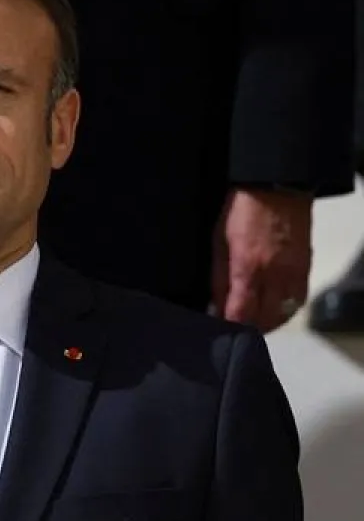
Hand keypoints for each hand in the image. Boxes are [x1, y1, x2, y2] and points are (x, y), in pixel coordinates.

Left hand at [210, 186, 313, 331]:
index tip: (219, 332)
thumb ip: (219, 280)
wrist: (278, 187)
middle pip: (264, 319)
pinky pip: (298, 301)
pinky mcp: (305, 267)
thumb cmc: (240, 212)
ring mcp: (293, 272)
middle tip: (233, 329)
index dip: (230, 327)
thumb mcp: (219, 244)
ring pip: (284, 314)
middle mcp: (274, 275)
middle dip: (247, 329)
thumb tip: (215, 307)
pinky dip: (284, 311)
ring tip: (251, 323)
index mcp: (248, 268)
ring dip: (267, 324)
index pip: (240, 314)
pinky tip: (271, 310)